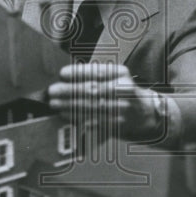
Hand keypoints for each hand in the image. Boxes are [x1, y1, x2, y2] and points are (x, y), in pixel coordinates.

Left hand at [47, 62, 162, 139]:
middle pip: (92, 90)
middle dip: (69, 91)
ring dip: (69, 105)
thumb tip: (65, 78)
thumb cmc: (121, 92)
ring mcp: (121, 108)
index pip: (97, 72)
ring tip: (55, 103)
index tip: (62, 74)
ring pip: (90, 107)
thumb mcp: (114, 76)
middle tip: (52, 91)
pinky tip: (65, 115)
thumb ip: (94, 75)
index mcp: (121, 74)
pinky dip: (77, 118)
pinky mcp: (116, 124)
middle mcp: (123, 90)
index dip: (78, 73)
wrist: (142, 113)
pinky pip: (93, 121)